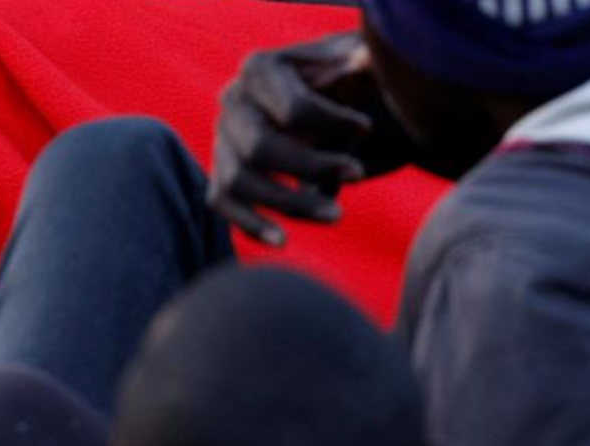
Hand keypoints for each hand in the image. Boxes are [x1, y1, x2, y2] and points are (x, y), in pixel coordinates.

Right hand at [208, 32, 414, 245]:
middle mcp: (231, 102)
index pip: (292, 108)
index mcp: (259, 69)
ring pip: (240, 182)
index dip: (333, 123)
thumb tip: (364, 61)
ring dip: (289, 204)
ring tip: (336, 215)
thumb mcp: (354, 63)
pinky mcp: (223, 175)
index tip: (366, 128)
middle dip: (312, 167)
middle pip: (260, 148)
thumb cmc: (343, 81)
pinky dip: (250, 225)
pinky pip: (224, 204)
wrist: (327, 105)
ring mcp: (222, 141)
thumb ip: (358, 62)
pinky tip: (282, 241)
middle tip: (359, 174)